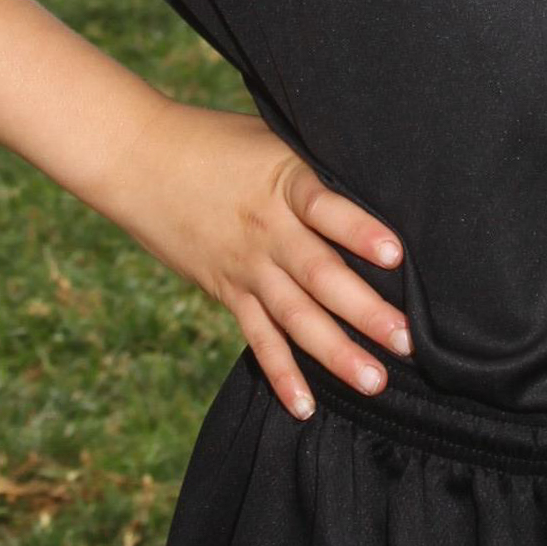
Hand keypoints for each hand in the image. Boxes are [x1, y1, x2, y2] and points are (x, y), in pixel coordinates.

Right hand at [106, 97, 412, 418]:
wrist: (140, 159)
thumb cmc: (216, 141)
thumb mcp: (274, 139)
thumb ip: (317, 170)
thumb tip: (378, 181)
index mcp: (285, 183)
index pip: (325, 208)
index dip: (359, 231)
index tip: (397, 255)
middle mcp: (268, 230)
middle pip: (320, 275)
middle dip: (365, 311)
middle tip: (406, 342)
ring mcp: (247, 266)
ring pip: (295, 316)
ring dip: (335, 352)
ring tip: (374, 382)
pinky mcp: (227, 290)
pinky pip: (258, 338)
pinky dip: (281, 373)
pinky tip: (305, 406)